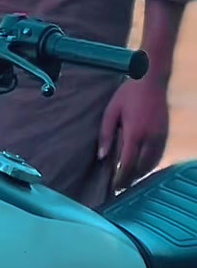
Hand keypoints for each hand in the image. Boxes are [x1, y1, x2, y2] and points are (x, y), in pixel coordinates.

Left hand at [98, 76, 168, 190]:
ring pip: (152, 164)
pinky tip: (142, 166)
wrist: (152, 81)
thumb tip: (102, 156)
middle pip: (141, 168)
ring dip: (141, 173)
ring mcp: (160, 137)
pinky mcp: (165, 134)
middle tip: (121, 186)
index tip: (115, 187)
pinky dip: (150, 164)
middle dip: (131, 179)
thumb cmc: (128, 94)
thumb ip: (106, 134)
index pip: (128, 164)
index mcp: (135, 133)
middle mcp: (150, 138)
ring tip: (130, 178)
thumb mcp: (111, 111)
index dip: (121, 178)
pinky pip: (159, 155)